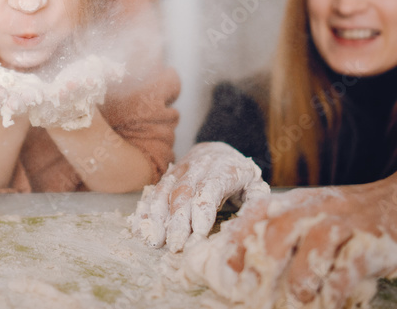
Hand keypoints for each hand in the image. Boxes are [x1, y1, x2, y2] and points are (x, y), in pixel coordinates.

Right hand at [131, 141, 268, 251]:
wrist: (219, 150)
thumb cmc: (239, 174)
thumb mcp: (255, 183)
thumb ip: (257, 200)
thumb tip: (255, 217)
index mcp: (223, 168)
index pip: (210, 188)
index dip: (203, 211)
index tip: (198, 234)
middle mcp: (198, 166)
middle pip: (184, 193)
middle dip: (177, 221)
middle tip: (175, 245)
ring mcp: (180, 170)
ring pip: (165, 191)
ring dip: (157, 217)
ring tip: (154, 240)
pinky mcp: (167, 176)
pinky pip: (153, 192)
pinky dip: (145, 211)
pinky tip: (140, 228)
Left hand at [182, 183, 396, 308]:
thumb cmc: (361, 215)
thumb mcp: (322, 214)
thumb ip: (295, 233)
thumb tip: (257, 268)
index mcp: (302, 202)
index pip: (260, 213)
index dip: (239, 238)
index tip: (227, 267)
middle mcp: (319, 209)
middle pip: (280, 228)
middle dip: (263, 261)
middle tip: (257, 291)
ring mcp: (347, 224)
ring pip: (313, 249)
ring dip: (302, 280)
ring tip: (301, 298)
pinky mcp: (374, 242)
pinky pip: (348, 268)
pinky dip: (336, 289)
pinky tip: (333, 300)